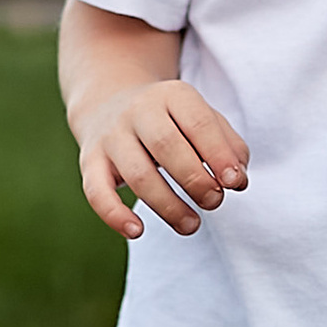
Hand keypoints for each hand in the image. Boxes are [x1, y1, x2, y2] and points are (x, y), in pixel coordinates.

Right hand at [76, 79, 250, 241]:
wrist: (108, 103)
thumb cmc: (170, 121)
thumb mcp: (200, 118)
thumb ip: (227, 145)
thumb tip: (238, 179)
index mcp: (172, 95)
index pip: (198, 123)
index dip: (219, 155)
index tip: (234, 182)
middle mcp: (138, 111)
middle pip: (167, 146)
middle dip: (195, 180)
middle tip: (214, 202)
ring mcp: (111, 136)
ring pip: (138, 174)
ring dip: (168, 205)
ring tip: (191, 225)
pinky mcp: (89, 161)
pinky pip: (96, 191)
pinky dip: (114, 215)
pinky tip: (136, 231)